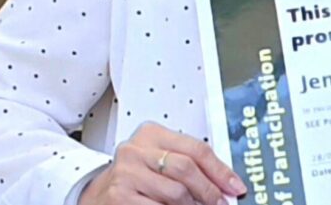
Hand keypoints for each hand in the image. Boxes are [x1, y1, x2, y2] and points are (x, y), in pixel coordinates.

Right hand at [79, 122, 245, 204]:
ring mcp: (126, 174)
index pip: (197, 149)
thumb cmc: (134, 178)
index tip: (235, 186)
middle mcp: (136, 150)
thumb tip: (224, 183)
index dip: (220, 170)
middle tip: (221, 203)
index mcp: (152, 134)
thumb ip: (188, 165)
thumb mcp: (159, 161)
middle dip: (209, 191)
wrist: (95, 195)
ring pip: (176, 193)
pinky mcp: (119, 197)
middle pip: (187, 169)